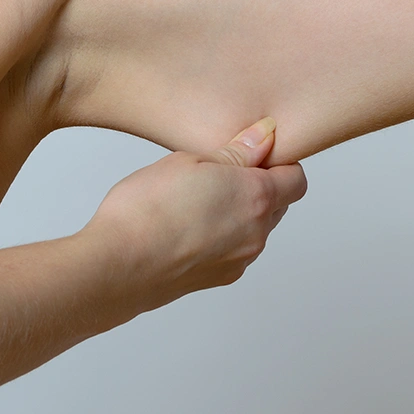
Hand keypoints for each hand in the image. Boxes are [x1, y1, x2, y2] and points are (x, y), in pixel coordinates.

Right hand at [77, 117, 306, 326]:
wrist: (116, 266)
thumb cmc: (147, 208)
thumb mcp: (191, 161)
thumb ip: (237, 151)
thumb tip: (266, 135)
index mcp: (257, 197)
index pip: (296, 178)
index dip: (279, 162)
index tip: (252, 153)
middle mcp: (257, 233)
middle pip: (279, 204)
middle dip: (260, 185)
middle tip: (220, 171)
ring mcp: (240, 260)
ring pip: (256, 228)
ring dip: (240, 211)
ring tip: (197, 198)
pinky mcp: (219, 278)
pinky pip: (235, 249)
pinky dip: (223, 235)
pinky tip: (188, 225)